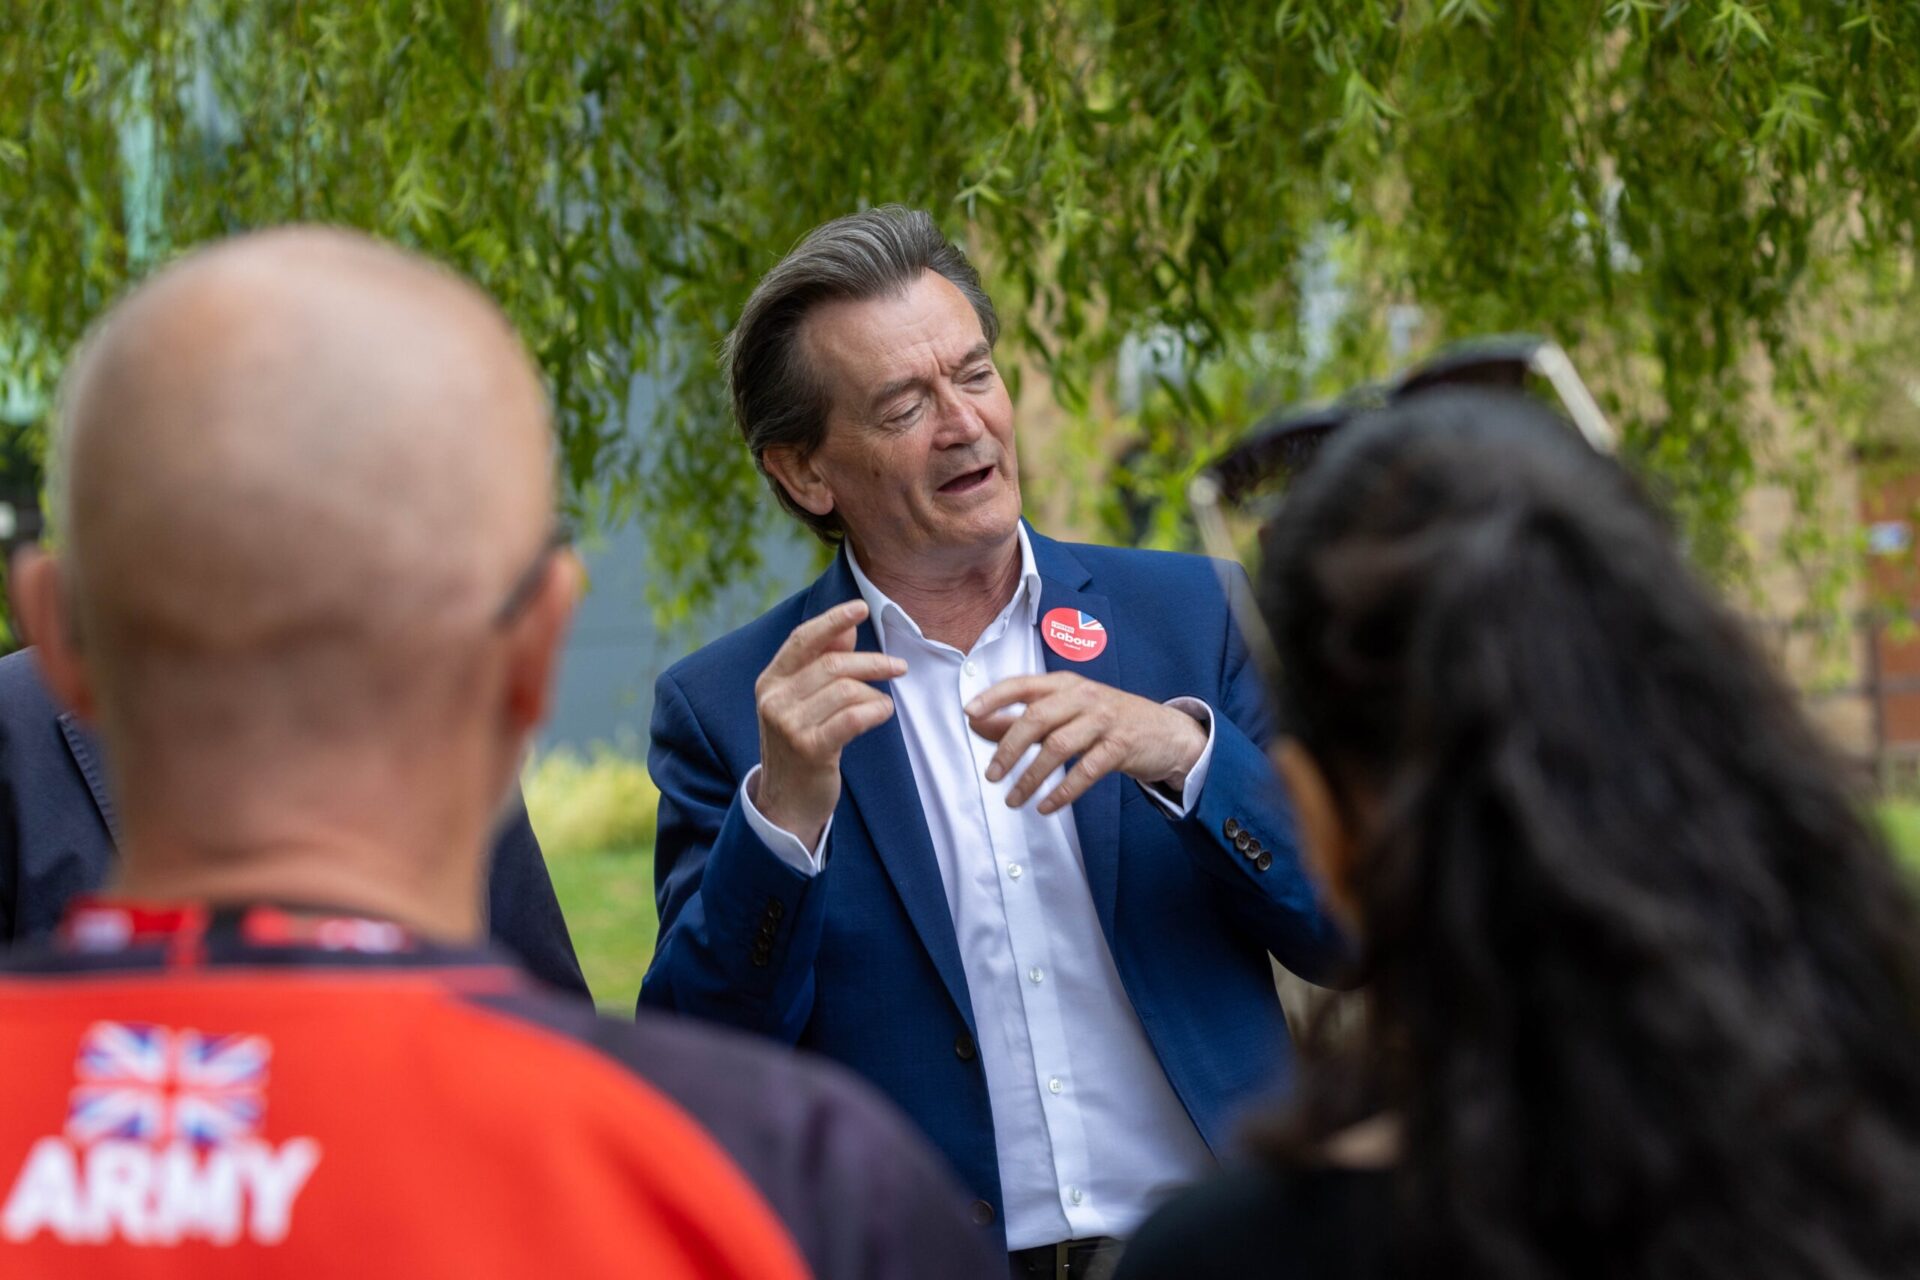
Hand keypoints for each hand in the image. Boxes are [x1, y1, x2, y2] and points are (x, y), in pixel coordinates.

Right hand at [753, 600, 905, 847]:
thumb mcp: (802, 704)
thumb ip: (819, 666)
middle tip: (900, 667)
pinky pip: (853, 717)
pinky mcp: (809, 749)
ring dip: (874, 693)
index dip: (833, 620)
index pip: (802, 639)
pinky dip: (876, 710)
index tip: (862, 608)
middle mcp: (774, 700)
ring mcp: (788, 725)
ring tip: (882, 705)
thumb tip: (845, 630)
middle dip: (873, 662)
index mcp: (770, 682)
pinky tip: (883, 713)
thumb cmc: (801, 747)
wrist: (786, 804)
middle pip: (833, 663)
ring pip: (846, 690)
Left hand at [965, 673, 1207, 814]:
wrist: (1168, 732)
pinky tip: (1046, 806)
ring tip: (1013, 799)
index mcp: (1065, 683)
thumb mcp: (1066, 712)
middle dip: (1008, 749)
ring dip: (1031, 776)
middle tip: (992, 775)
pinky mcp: (1121, 745)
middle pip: (1036, 718)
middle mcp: (1083, 695)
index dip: (994, 697)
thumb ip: (1024, 717)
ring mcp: (1104, 719)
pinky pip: (1085, 771)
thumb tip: (978, 723)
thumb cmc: (1107, 721)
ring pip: (1058, 746)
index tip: (969, 713)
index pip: (1022, 684)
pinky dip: (1062, 792)